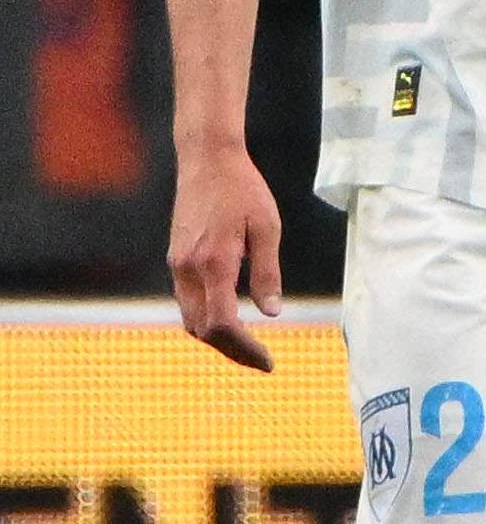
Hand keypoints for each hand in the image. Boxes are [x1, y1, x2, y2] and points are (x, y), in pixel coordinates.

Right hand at [167, 145, 283, 370]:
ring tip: (248, 345)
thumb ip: (267, 271)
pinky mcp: (175, 260)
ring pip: (190, 319)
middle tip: (262, 360)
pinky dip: (206, 318)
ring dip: (217, 337)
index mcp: (214, 263)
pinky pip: (187, 302)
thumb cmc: (243, 190)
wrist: (206, 162)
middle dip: (232, 350)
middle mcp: (188, 270)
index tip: (267, 360)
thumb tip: (271, 312)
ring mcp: (177, 266)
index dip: (244, 348)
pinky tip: (229, 318)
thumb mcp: (267, 227)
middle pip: (202, 329)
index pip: (221, 324)